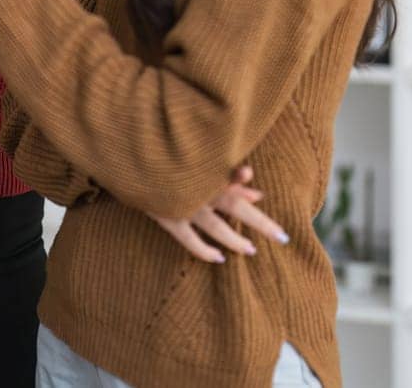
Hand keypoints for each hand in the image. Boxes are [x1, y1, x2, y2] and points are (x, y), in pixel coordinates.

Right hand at [146, 166, 290, 263]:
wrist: (129, 154)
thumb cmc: (168, 152)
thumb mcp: (197, 159)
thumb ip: (225, 172)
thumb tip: (252, 181)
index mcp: (206, 169)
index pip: (236, 180)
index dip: (249, 185)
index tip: (266, 202)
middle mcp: (198, 187)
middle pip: (235, 206)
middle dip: (260, 222)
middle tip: (282, 237)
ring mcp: (182, 203)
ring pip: (215, 226)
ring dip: (234, 239)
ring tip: (251, 250)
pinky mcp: (166, 216)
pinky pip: (188, 239)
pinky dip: (203, 250)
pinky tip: (218, 258)